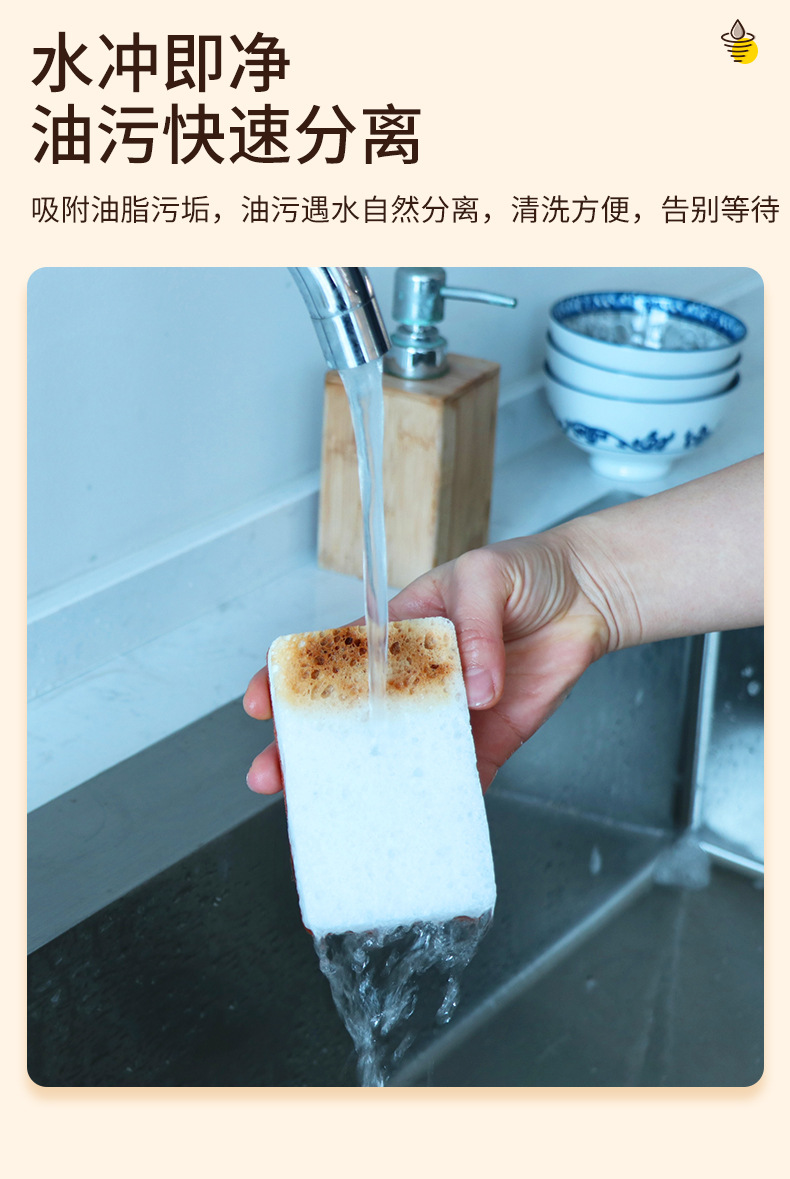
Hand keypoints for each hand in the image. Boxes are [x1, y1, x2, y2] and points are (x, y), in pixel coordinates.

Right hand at [243, 533, 611, 793]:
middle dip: (306, 747)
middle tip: (274, 775)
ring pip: (396, 756)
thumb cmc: (526, 572)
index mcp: (398, 633)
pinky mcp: (490, 739)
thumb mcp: (485, 578)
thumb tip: (473, 688)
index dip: (291, 680)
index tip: (261, 701)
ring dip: (361, 784)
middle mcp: (415, 680)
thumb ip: (473, 628)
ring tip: (327, 812)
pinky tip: (413, 823)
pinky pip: (460, 776)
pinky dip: (440, 803)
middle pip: (351, 719)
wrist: (587, 596)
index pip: (333, 658)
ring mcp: (450, 714)